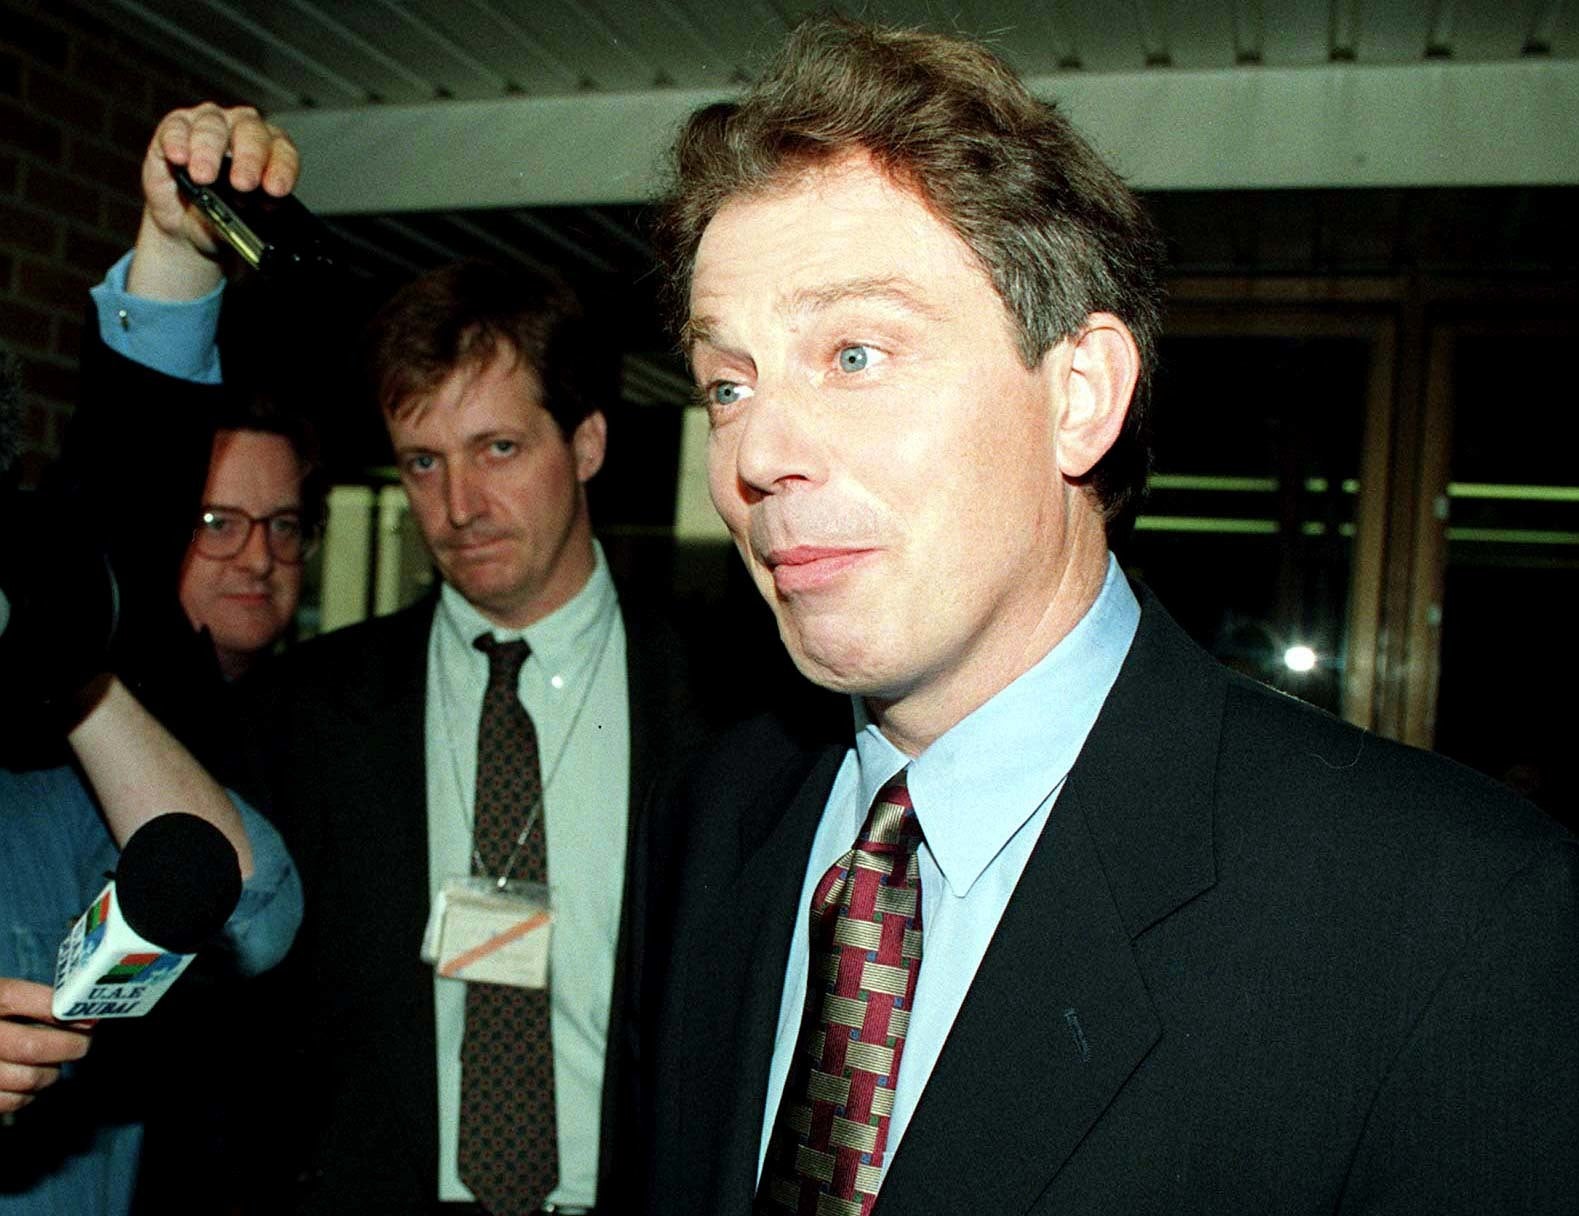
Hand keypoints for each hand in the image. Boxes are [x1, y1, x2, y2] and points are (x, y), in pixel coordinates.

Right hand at [0, 978, 92, 1113]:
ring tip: (53, 1063)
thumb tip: (83, 1012)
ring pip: (27, 1079)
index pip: (27, 1001)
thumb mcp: (1, 995)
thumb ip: (33, 999)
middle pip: (32, 1047)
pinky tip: (28, 1081)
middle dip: (69, 1046)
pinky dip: (27, 1094)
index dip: (63, 1011)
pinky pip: (11, 1102)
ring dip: (50, 1072)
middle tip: (81, 1044)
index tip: (89, 1018)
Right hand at [128, 101, 299, 300]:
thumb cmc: (223, 217)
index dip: (281, 168)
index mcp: (270, 149)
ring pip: (212, 126)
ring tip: (204, 177)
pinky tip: (179, 158)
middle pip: (250, 133)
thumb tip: (243, 224)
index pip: (283, 150)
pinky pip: (176, 128)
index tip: (276, 190)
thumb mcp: (238, 227)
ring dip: (208, 151)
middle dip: (248, 159)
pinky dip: (177, 141)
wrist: (187, 223)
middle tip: (243, 184)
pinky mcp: (175, 128)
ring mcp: (208, 124)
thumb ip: (245, 222)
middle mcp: (241, 130)